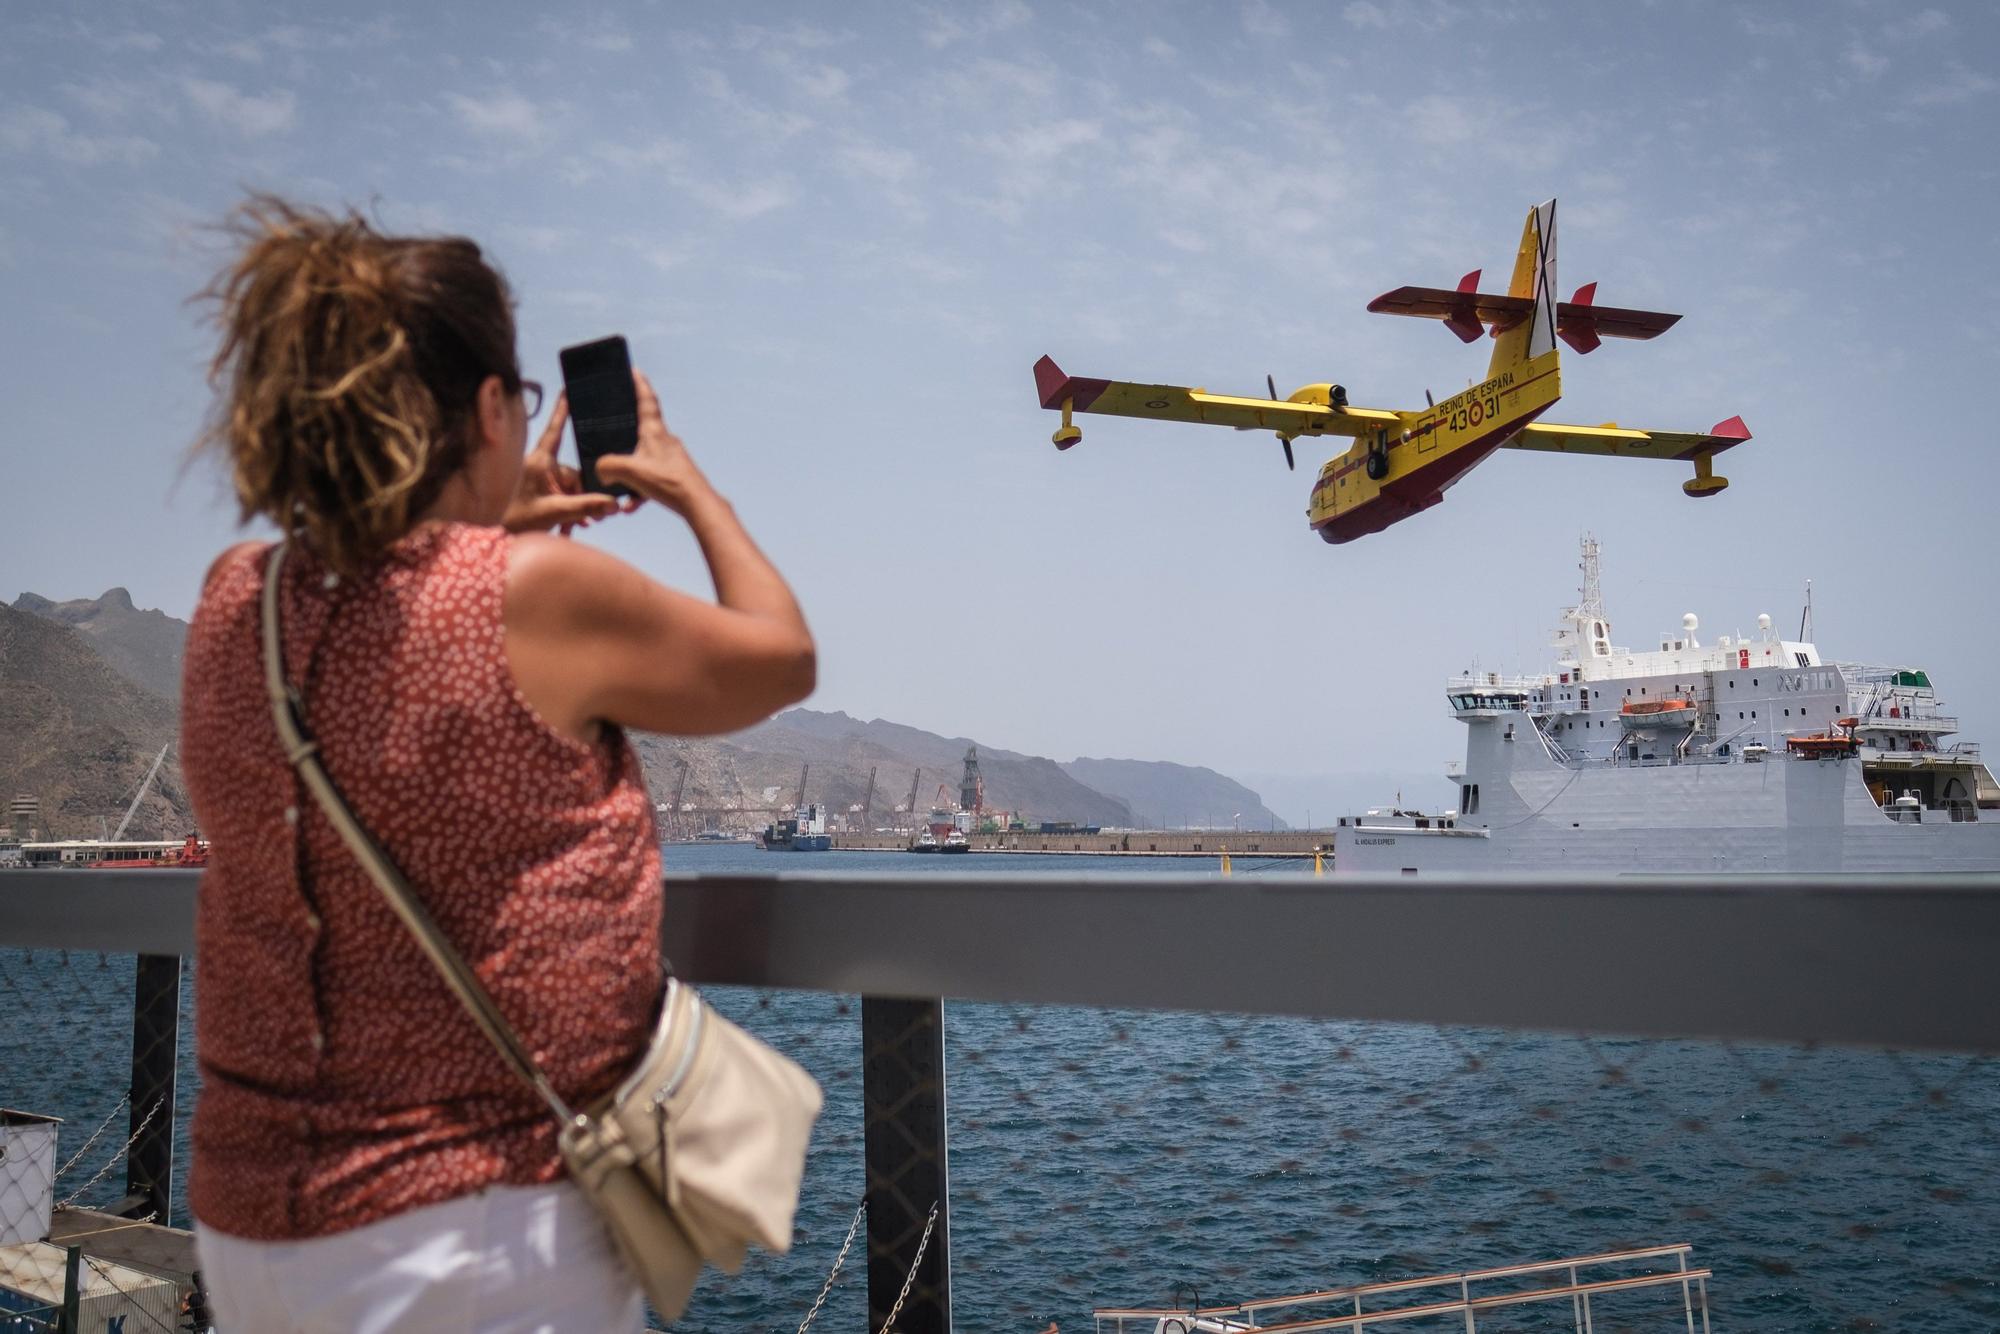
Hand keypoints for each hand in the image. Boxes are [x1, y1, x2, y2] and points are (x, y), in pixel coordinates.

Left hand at [501, 393, 624, 535]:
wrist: (494, 540)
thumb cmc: (515, 520)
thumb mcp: (554, 512)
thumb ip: (585, 506)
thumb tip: (614, 503)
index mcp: (540, 462)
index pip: (555, 431)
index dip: (563, 411)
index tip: (567, 390)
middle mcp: (540, 468)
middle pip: (573, 474)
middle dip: (585, 495)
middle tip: (596, 518)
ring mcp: (538, 482)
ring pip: (569, 489)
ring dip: (577, 508)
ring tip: (581, 526)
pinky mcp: (537, 496)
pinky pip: (560, 499)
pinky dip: (568, 513)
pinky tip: (571, 529)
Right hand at [592, 370, 713, 515]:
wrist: (697, 504)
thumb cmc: (669, 482)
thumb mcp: (629, 471)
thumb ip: (608, 466)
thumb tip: (601, 469)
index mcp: (655, 431)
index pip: (647, 400)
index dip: (639, 384)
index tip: (634, 371)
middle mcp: (664, 441)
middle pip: (643, 430)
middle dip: (625, 434)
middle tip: (613, 431)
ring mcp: (670, 459)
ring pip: (642, 462)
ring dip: (629, 477)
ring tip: (621, 496)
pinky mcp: (673, 476)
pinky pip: (649, 481)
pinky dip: (638, 493)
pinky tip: (631, 507)